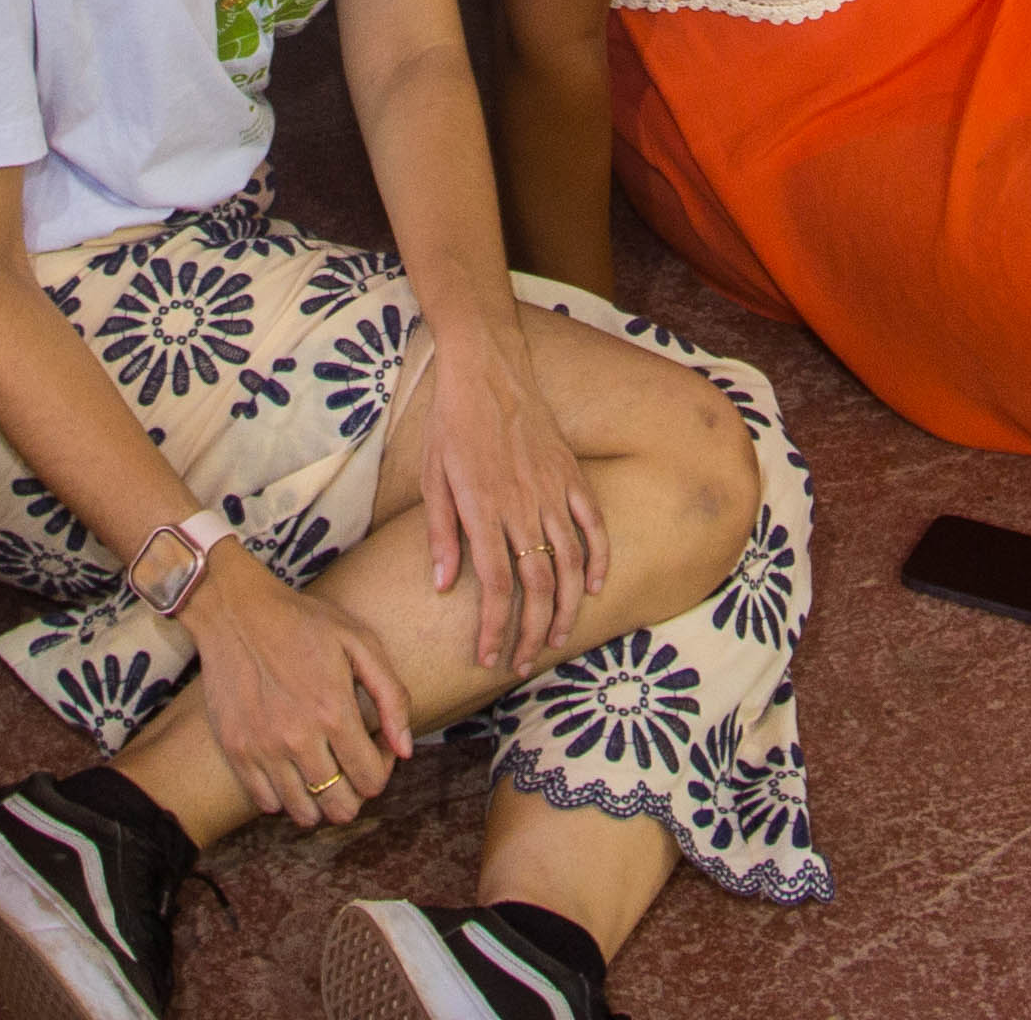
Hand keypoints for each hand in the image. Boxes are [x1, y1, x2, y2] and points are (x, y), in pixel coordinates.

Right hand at [176, 553, 417, 827]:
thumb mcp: (359, 642)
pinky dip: (284, 795)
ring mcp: (263, 749)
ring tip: (323, 765)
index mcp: (333, 712)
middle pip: (341, 808)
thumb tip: (405, 750)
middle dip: (356, 791)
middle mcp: (297, 739)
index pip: (372, 781)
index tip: (376, 743)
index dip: (383, 768)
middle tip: (351, 760)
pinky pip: (266, 803)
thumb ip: (392, 696)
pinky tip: (291, 764)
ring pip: (304, 814)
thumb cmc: (302, 622)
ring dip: (321, 798)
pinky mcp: (236, 751)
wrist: (235, 610)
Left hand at [414, 320, 616, 681]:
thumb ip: (441, 534)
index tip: (489, 657)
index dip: (495, 628)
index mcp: (483, 508)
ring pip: (570, 563)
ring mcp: (552, 489)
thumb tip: (444, 585)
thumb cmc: (452, 422)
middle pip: (537, 585)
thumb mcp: (432, 477)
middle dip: (532, 633)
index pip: (496, 585)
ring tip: (557, 638)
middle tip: (523, 663)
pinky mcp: (571, 474)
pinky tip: (593, 588)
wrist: (487, 367)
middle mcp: (522, 504)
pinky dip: (598, 559)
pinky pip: (593, 524)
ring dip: (566, 608)